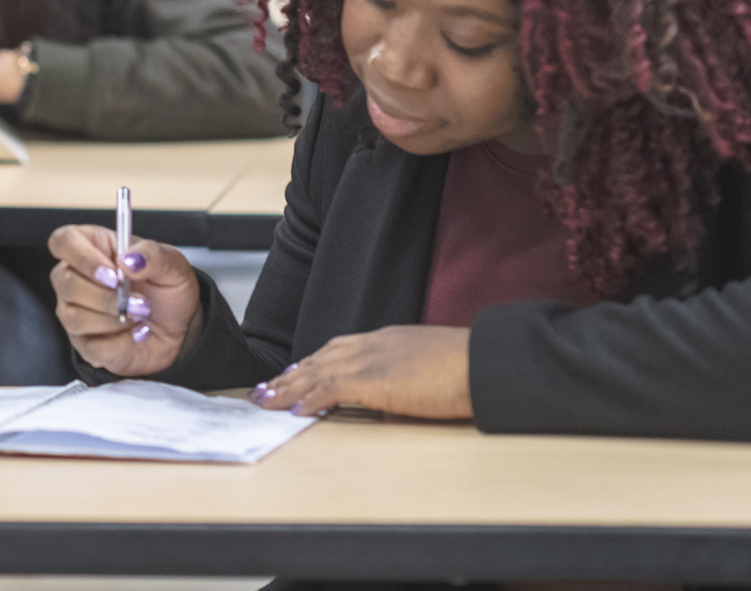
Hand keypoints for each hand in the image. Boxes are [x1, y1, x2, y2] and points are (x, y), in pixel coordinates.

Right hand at [49, 223, 201, 377]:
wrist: (180, 329)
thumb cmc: (168, 290)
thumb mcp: (173, 264)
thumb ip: (153, 255)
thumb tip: (128, 260)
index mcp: (92, 247)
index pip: (63, 241)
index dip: (82, 256)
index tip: (112, 271)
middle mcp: (75, 278)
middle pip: (65, 282)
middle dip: (106, 296)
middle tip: (140, 300)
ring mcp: (75, 312)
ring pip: (76, 317)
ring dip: (115, 319)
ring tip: (142, 316)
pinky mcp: (85, 344)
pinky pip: (93, 347)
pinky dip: (122, 343)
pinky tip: (139, 334)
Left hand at [248, 326, 471, 419]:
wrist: (483, 363)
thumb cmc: (469, 366)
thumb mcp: (430, 365)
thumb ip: (407, 373)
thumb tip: (398, 393)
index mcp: (386, 339)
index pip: (338, 348)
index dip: (313, 362)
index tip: (295, 371)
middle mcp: (372, 345)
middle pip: (319, 358)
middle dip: (291, 374)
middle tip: (268, 388)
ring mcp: (370, 361)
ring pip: (316, 372)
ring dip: (288, 387)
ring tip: (268, 400)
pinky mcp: (373, 381)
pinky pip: (330, 389)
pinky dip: (310, 398)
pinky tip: (296, 410)